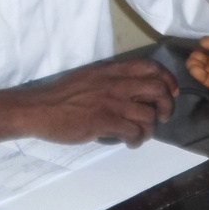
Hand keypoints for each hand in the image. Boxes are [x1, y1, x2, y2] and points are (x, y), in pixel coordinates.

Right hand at [0, 57, 178, 148]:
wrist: (37, 109)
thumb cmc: (61, 95)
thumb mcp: (89, 77)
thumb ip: (111, 80)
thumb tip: (131, 91)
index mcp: (111, 70)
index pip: (151, 67)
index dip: (167, 79)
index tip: (171, 91)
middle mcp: (115, 83)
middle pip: (157, 89)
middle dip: (167, 104)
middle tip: (163, 115)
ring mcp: (110, 102)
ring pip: (148, 114)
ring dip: (150, 128)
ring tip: (141, 135)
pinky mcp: (103, 121)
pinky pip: (133, 131)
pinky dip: (137, 139)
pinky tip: (130, 142)